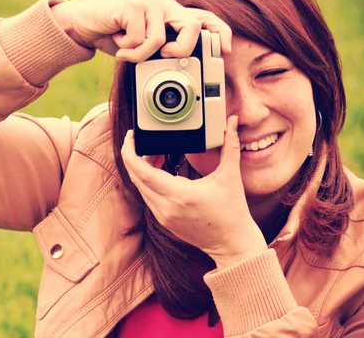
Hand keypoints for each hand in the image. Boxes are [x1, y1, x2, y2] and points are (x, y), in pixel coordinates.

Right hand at [50, 0, 231, 62]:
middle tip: (163, 57)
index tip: (226, 50)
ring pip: (160, 40)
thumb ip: (161, 52)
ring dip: (140, 55)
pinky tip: (118, 41)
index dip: (220, 33)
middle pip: (191, 27)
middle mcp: (165, 5)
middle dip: (181, 50)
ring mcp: (150, 3)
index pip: (204, 19)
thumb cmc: (116, 36)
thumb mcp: (143, 48)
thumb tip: (181, 71)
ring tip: (127, 52)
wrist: (84, 24)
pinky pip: (140, 40)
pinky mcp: (133, 5)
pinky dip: (128, 50)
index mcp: (171, 14)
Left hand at [121, 116, 267, 268]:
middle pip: (136, 178)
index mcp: (180, 195)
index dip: (131, 153)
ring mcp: (163, 216)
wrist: (232, 243)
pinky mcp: (164, 221)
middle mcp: (166, 207)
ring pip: (141, 188)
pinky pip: (148, 198)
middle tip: (143, 141)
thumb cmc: (233, 211)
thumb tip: (233, 121)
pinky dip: (149, 183)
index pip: (142, 172)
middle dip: (135, 157)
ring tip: (156, 154)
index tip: (132, 138)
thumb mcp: (231, 174)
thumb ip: (230, 144)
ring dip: (142, 170)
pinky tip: (161, 172)